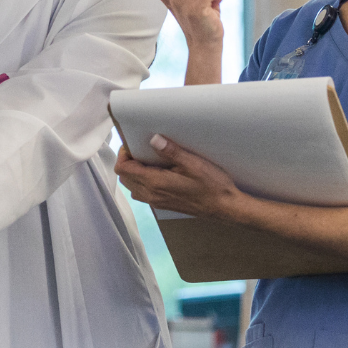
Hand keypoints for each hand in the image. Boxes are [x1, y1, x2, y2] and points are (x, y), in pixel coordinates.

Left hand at [114, 135, 244, 219]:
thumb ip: (172, 152)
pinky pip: (143, 193)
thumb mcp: (194, 164)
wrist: (224, 207)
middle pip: (125, 178)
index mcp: (155, 183)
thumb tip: (154, 139)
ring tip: (148, 160)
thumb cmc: (212, 186)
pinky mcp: (163, 204)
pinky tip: (158, 172)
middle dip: (127, 162)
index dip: (123, 155)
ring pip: (132, 187)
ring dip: (134, 173)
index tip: (133, 144)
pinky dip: (142, 181)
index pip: (123, 169)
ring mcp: (157, 202)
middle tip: (140, 149)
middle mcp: (152, 195)